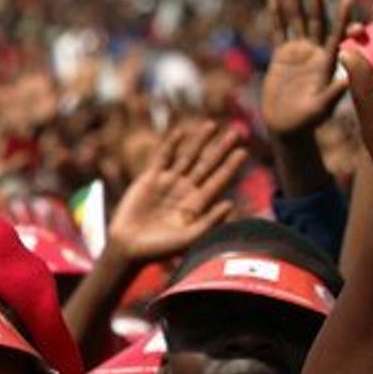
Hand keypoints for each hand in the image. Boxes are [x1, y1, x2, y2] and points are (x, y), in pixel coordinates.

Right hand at [104, 121, 243, 263]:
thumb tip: (230, 203)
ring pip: (187, 157)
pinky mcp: (149, 179)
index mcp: (198, 204)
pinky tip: (180, 132)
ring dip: (199, 142)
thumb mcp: (188, 238)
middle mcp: (185, 190)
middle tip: (235, 132)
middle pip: (207, 165)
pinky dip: (171, 145)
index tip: (243, 151)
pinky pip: (162, 158)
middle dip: (220, 149)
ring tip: (211, 125)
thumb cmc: (159, 249)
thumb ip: (210, 222)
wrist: (129, 248)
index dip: (230, 166)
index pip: (218, 180)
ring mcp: (168, 183)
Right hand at [262, 0, 352, 137]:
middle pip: (316, 17)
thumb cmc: (307, 123)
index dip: (341, 17)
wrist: (288, 128)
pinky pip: (279, 30)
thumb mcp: (322, 109)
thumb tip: (347, 77)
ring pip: (297, 18)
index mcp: (328, 62)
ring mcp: (299, 51)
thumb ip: (333, 93)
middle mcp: (316, 51)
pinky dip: (277, 13)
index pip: (336, 35)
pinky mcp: (282, 55)